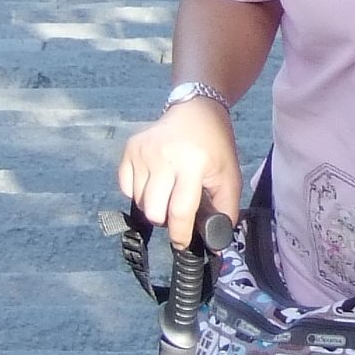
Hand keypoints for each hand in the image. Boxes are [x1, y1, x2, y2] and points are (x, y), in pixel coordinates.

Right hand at [117, 97, 240, 249]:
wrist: (196, 109)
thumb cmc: (215, 146)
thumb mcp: (229, 176)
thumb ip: (225, 211)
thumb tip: (216, 245)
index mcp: (191, 164)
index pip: (179, 211)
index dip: (181, 235)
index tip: (183, 244)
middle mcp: (163, 157)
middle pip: (154, 211)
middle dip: (166, 220)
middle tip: (178, 211)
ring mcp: (143, 152)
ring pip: (139, 201)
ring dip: (153, 206)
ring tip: (169, 192)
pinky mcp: (130, 149)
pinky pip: (126, 187)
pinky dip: (138, 192)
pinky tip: (155, 182)